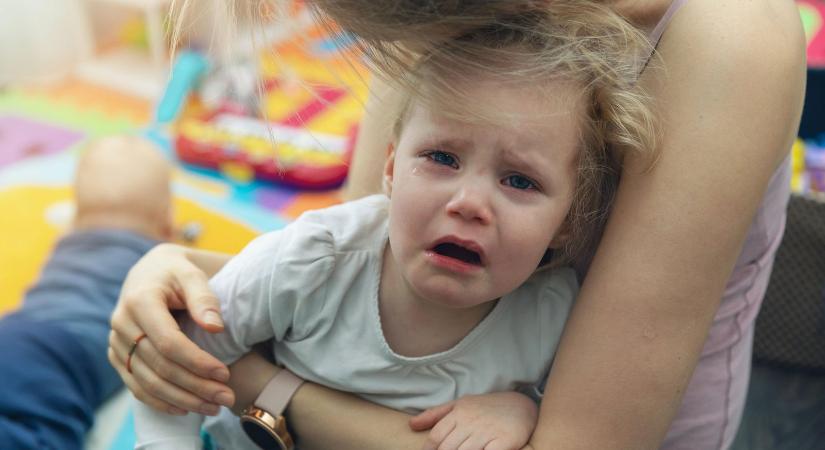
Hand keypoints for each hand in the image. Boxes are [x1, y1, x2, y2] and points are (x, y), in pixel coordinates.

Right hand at [108, 243, 234, 415]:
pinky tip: (186, 410)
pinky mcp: (117, 356)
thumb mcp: (192, 275)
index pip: (168, 342)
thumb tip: (215, 328)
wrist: (150, 272)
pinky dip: (160, 401)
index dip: (197, 361)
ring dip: (182, 399)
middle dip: (195, 386)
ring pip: (148, 382)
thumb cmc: (177, 273)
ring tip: (214, 408)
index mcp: (139, 301)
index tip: (224, 374)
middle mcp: (122, 324)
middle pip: (160, 366)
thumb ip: (204, 298)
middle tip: (226, 398)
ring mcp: (116, 343)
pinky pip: (136, 386)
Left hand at [410, 392, 538, 449]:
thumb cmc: (486, 407)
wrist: (521, 406)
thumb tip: (411, 425)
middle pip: (447, 448)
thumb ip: (435, 415)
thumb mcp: (460, 404)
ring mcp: (487, 432)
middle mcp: (471, 422)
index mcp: (459, 413)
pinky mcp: (504, 442)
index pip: (436, 437)